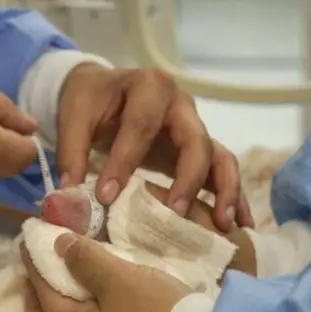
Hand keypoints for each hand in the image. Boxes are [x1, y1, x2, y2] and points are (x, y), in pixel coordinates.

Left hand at [57, 64, 252, 230]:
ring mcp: (196, 127)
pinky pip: (223, 170)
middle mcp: (181, 105)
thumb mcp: (75, 115)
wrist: (104, 90)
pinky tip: (240, 225)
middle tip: (175, 213)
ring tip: (222, 224)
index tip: (107, 197)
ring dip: (224, 190)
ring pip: (220, 156)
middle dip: (188, 178)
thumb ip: (71, 151)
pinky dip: (234, 196)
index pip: (141, 125)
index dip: (125, 160)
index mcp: (149, 87)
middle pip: (196, 140)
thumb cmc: (91, 101)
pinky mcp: (200, 150)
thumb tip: (70, 194)